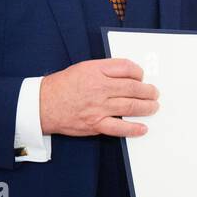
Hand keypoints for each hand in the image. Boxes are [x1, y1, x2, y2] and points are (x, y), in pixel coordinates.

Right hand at [39, 57, 157, 136]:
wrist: (42, 105)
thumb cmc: (62, 86)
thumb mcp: (83, 68)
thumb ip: (104, 70)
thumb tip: (127, 75)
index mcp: (96, 71)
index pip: (126, 67)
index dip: (138, 72)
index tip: (142, 76)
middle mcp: (99, 88)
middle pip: (132, 87)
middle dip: (147, 91)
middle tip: (154, 92)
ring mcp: (98, 107)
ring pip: (130, 106)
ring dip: (146, 107)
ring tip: (154, 106)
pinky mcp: (95, 124)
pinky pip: (119, 127)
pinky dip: (133, 129)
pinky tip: (142, 128)